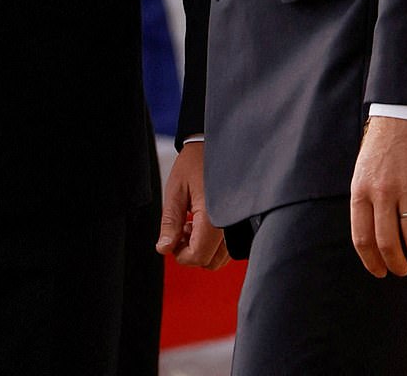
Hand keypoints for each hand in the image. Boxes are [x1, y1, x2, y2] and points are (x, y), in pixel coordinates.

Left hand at [156, 141, 229, 269]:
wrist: (214, 144)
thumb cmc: (195, 162)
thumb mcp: (176, 189)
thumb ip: (170, 222)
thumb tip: (164, 249)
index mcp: (213, 217)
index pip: (199, 256)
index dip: (180, 254)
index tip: (173, 237)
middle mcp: (230, 224)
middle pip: (210, 262)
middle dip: (191, 252)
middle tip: (181, 228)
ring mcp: (238, 225)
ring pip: (221, 258)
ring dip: (203, 248)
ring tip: (192, 223)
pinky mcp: (241, 223)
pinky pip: (228, 247)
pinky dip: (214, 243)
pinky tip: (203, 222)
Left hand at [350, 117, 406, 276]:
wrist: (403, 113)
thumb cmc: (382, 144)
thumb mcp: (363, 171)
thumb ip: (366, 200)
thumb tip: (372, 237)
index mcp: (361, 189)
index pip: (362, 236)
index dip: (371, 260)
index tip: (380, 271)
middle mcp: (382, 191)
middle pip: (388, 241)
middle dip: (397, 263)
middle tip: (403, 270)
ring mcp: (406, 187)